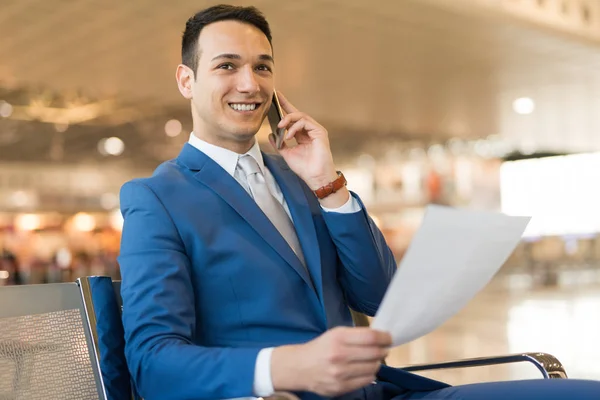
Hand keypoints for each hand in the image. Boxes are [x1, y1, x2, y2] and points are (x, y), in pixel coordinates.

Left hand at [269, 91, 337, 190]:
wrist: (315, 177)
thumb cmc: (305, 168)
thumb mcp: (287, 154)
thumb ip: (279, 144)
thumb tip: (271, 134)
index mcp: (302, 135)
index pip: (293, 119)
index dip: (285, 107)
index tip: (275, 99)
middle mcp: (309, 131)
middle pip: (297, 113)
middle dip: (285, 105)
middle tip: (275, 99)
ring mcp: (315, 130)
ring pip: (300, 116)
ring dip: (288, 119)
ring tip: (280, 127)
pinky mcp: (319, 132)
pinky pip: (305, 122)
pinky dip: (295, 127)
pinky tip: (289, 135)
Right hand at [270, 327, 390, 396]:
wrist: (299, 367)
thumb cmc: (320, 348)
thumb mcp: (335, 333)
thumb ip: (357, 335)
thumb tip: (381, 337)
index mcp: (338, 338)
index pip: (371, 337)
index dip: (385, 337)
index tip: (389, 338)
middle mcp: (339, 355)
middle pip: (375, 353)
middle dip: (383, 350)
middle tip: (384, 348)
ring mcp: (340, 374)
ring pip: (373, 368)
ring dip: (377, 362)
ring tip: (372, 359)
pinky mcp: (340, 388)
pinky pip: (366, 381)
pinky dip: (369, 374)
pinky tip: (364, 369)